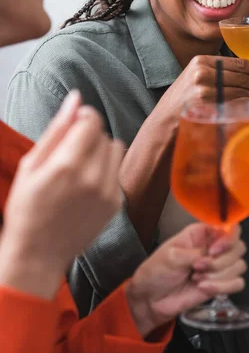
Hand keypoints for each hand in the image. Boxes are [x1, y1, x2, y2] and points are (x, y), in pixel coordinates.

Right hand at [0, 91, 123, 297]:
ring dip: (101, 150)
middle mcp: (93, 177)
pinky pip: (117, 170)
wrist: (38, 254)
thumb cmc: (27, 208)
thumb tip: (76, 98)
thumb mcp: (32, 164)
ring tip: (80, 165)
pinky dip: (105, 170)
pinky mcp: (116, 204)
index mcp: (68, 164)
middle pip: (104, 133)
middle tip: (70, 150)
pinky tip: (87, 184)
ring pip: (116, 149)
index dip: (83, 116)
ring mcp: (108, 192)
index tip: (73, 124)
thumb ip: (57, 129)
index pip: (92, 120)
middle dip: (89, 133)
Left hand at [126, 224, 245, 336]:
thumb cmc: (157, 271)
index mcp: (202, 233)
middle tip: (198, 267)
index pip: (230, 227)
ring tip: (197, 278)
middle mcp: (214, 247)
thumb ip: (195, 252)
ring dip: (219, 275)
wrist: (151, 299)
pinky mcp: (220, 285)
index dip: (228, 239)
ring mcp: (219, 267)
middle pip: (239, 247)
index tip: (213, 251)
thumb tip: (212, 253)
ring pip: (239, 266)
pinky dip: (223, 287)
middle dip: (220, 261)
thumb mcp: (171, 255)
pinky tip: (204, 288)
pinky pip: (238, 284)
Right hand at [154, 55, 248, 131]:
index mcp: (200, 61)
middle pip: (241, 75)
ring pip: (241, 89)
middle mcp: (202, 72)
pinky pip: (237, 103)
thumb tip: (245, 74)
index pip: (236, 62)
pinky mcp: (208, 105)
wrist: (164, 122)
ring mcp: (205, 89)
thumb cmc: (182, 102)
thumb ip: (215, 73)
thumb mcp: (194, 79)